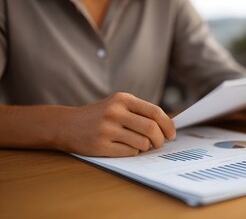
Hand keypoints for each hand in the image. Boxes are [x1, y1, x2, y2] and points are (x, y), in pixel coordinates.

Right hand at [60, 93, 175, 156]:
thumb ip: (141, 112)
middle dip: (160, 139)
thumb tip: (168, 126)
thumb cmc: (100, 115)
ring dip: (146, 147)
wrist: (67, 124)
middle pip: (151, 129)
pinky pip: (129, 152)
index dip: (168, 125)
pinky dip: (133, 152)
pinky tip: (126, 147)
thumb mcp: (118, 105)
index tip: (172, 134)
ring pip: (142, 143)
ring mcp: (107, 129)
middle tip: (159, 143)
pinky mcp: (100, 145)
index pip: (155, 112)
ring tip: (141, 145)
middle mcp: (115, 112)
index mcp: (123, 99)